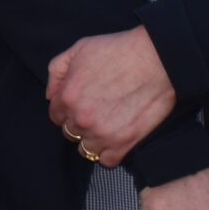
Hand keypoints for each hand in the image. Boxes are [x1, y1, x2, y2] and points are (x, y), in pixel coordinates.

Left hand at [48, 27, 175, 163]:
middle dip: (79, 124)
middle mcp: (82, 119)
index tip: (79, 106)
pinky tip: (114, 139)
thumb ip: (57, 71)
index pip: (55, 115)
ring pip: (86, 149)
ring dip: (92, 140)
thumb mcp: (79, 49)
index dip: (67, 110)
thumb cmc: (120, 51)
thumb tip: (50, 96)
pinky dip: (109, 153)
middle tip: (96, 113)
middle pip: (70, 132)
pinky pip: (107, 161)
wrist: (158, 60)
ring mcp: (103, 134)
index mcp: (68, 97)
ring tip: (106, 126)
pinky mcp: (125, 143)